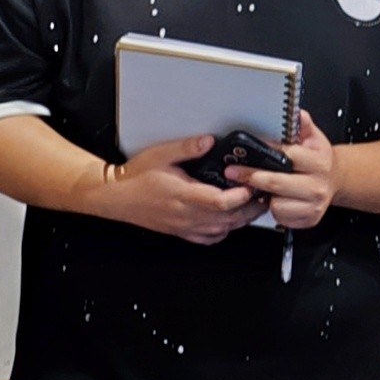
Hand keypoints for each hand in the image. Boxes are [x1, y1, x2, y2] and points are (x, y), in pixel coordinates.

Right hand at [93, 134, 259, 244]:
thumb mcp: (161, 154)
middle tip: (263, 194)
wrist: (116, 197)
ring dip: (241, 220)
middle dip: (251, 209)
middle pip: (228, 219)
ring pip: (222, 230)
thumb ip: (187, 147)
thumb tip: (209, 141)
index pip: (221, 202)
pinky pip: (210, 238)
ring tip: (252, 205)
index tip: (252, 184)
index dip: (241, 195)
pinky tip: (229, 219)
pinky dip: (225, 230)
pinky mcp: (182, 232)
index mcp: (183, 195)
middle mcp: (186, 215)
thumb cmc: (136, 177)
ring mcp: (185, 227)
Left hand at [234, 112, 339, 231]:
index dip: (265, 153)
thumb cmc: (319, 159)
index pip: (287, 157)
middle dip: (252, 177)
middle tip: (234, 172)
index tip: (245, 153)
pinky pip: (281, 217)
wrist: (335, 180)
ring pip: (277, 204)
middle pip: (277, 184)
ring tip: (261, 187)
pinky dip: (274, 209)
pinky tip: (274, 198)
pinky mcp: (308, 219)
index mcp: (319, 163)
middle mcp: (317, 186)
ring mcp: (313, 206)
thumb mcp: (314, 137)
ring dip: (265, 196)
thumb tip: (295, 112)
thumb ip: (302, 124)